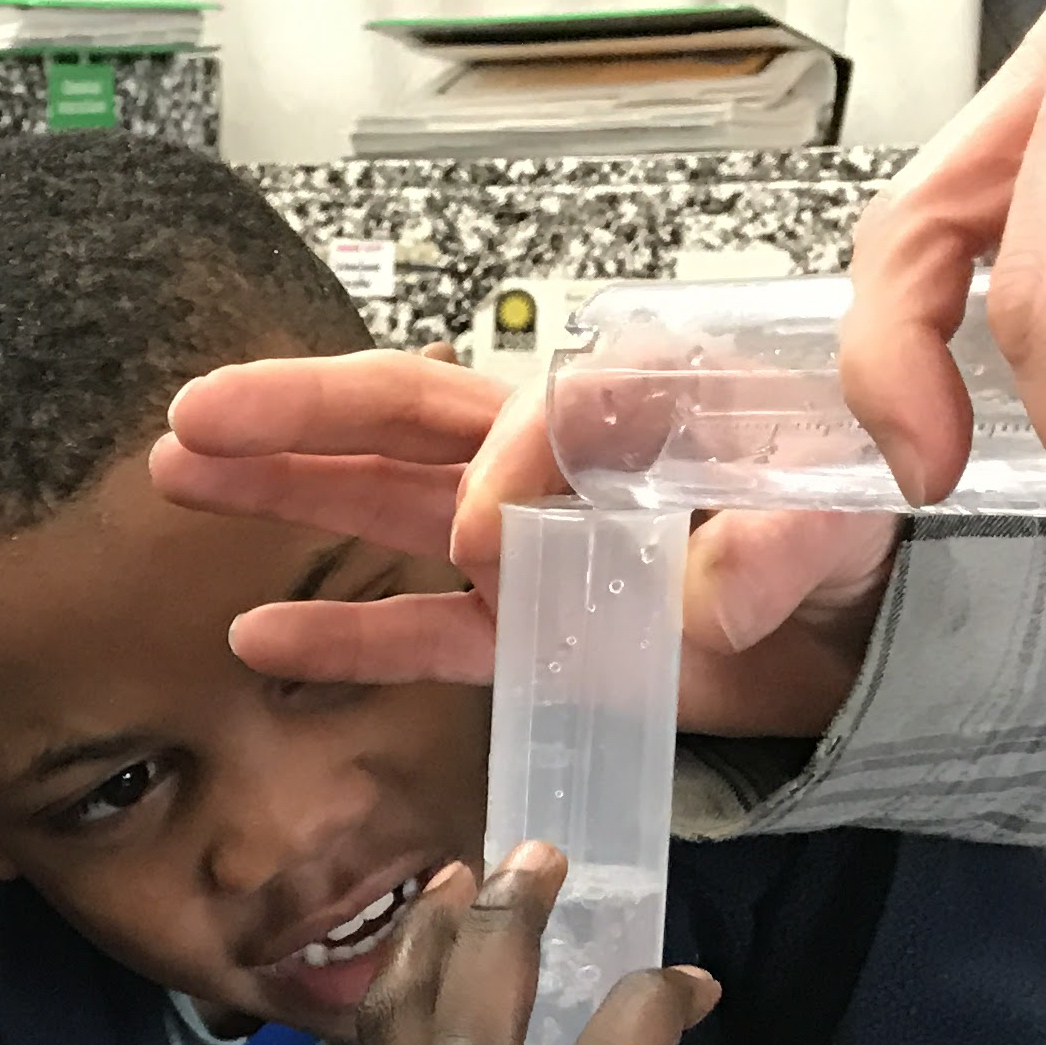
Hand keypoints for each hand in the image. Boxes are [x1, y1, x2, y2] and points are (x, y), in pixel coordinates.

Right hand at [162, 357, 894, 737]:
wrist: (867, 636)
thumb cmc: (853, 547)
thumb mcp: (845, 526)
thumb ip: (787, 543)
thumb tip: (719, 577)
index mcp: (637, 408)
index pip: (540, 414)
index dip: (499, 470)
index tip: (485, 539)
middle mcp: (562, 461)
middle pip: (411, 414)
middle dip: (300, 412)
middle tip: (198, 409)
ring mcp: (530, 543)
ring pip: (387, 502)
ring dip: (283, 488)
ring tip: (179, 470)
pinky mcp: (523, 627)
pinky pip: (417, 627)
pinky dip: (341, 631)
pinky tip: (256, 630)